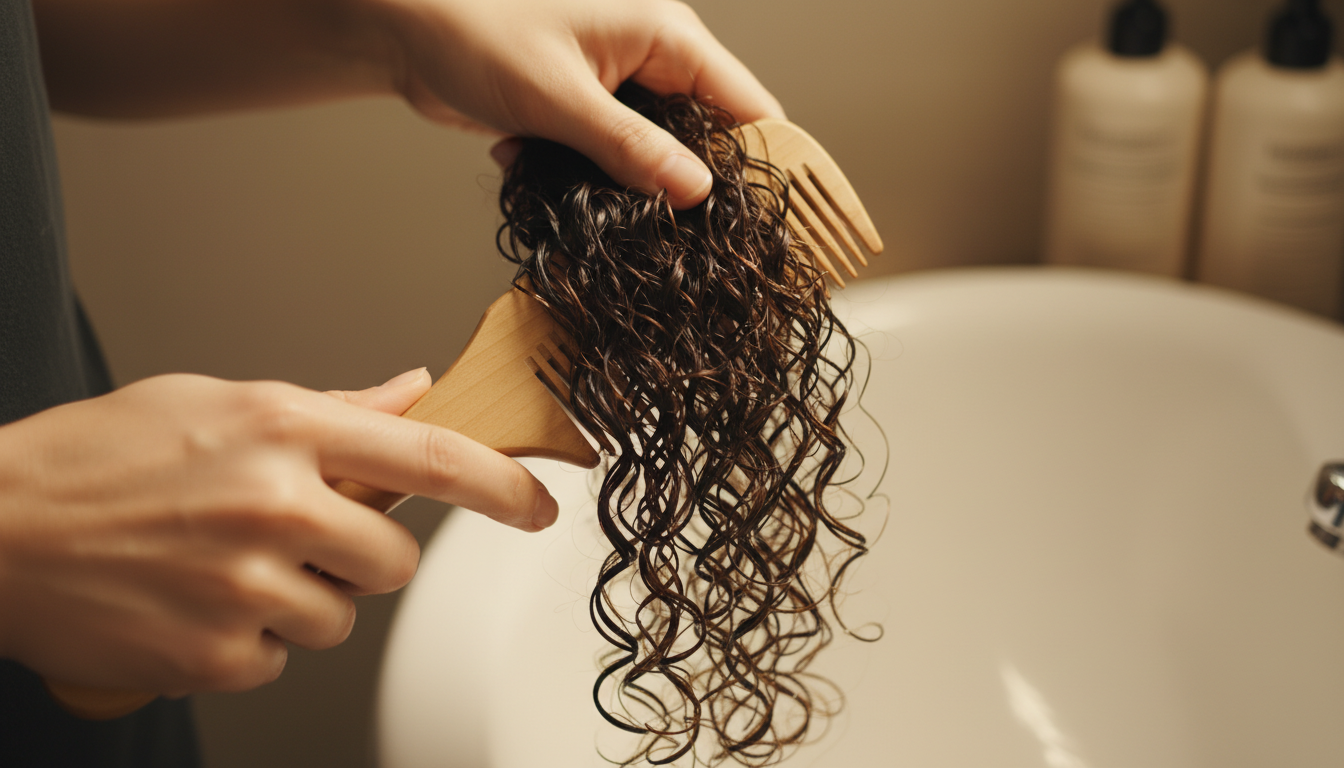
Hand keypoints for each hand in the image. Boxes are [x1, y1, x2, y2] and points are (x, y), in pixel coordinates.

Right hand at [0, 369, 557, 695]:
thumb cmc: (99, 455)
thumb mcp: (218, 403)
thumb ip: (330, 408)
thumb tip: (412, 392)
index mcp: (285, 427)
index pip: (432, 456)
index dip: (502, 486)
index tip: (539, 504)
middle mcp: (276, 503)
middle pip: (394, 558)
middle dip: (363, 555)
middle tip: (299, 536)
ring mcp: (246, 584)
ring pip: (341, 616)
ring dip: (302, 599)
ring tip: (227, 565)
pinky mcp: (216, 653)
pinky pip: (280, 658)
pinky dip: (249, 639)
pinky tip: (195, 601)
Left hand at [375, 0, 785, 207]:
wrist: (404, 30)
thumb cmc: (475, 34)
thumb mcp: (560, 99)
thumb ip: (630, 148)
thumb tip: (695, 191)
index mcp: (666, 36)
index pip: (746, 106)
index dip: (758, 165)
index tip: (753, 222)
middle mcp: (652, 58)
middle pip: (705, 138)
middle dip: (683, 185)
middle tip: (662, 227)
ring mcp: (619, 85)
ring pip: (656, 154)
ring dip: (625, 184)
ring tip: (587, 194)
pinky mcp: (586, 111)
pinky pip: (611, 157)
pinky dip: (586, 175)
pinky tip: (538, 165)